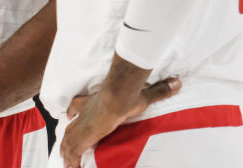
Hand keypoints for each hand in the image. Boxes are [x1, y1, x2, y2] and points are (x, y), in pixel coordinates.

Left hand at [60, 77, 180, 167]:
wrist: (118, 97)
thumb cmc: (128, 95)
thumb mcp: (144, 94)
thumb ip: (160, 89)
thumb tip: (177, 81)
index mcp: (93, 103)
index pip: (78, 106)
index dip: (74, 111)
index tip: (71, 115)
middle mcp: (84, 114)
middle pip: (70, 127)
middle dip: (69, 137)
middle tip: (66, 148)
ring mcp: (82, 125)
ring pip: (68, 140)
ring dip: (67, 151)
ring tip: (66, 162)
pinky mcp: (84, 136)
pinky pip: (73, 151)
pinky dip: (71, 160)